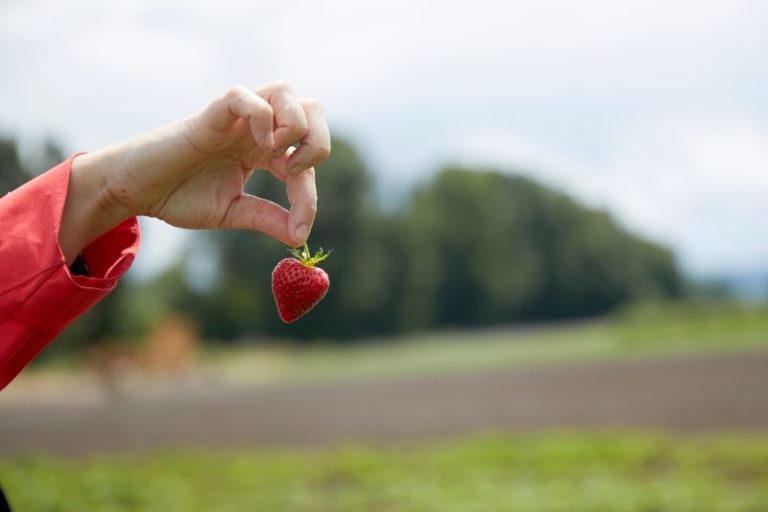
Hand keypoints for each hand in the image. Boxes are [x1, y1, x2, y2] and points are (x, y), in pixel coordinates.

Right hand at [60, 82, 330, 263]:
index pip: (307, 159)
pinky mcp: (211, 115)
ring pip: (286, 91)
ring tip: (274, 156)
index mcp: (264, 150)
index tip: (298, 229)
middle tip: (294, 172)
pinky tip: (255, 145)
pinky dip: (261, 116)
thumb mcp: (232, 212)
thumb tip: (300, 238)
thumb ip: (266, 218)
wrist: (135, 191)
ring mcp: (236, 118)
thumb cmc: (179, 196)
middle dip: (319, 142)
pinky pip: (244, 96)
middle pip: (312, 109)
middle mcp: (256, 129)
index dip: (310, 197)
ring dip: (294, 125)